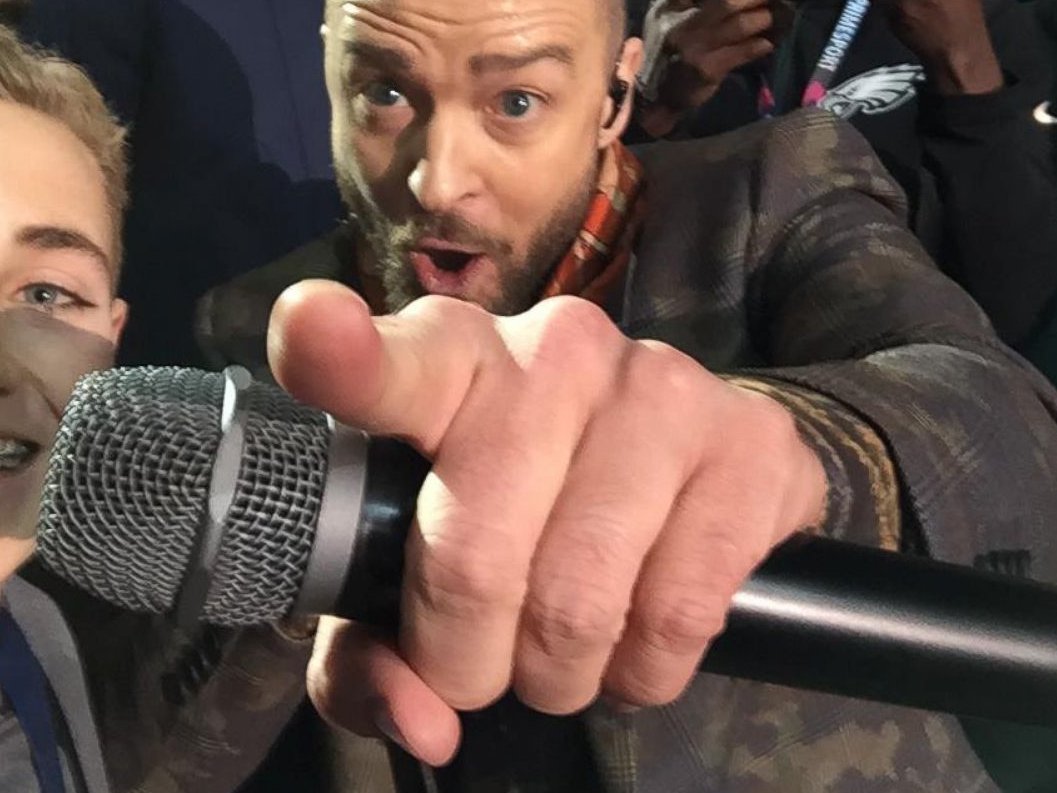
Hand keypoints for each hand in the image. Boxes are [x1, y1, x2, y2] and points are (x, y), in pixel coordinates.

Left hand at [268, 281, 825, 764]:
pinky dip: (645, 670)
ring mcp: (657, 388)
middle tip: (482, 664)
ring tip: (561, 649)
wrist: (698, 452)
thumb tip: (421, 723)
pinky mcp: (746, 444)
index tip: (310, 333)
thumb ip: (373, 647)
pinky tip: (636, 638)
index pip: (391, 358)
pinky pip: (677, 617)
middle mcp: (552, 351)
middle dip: (467, 657)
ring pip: (577, 604)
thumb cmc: (524, 508)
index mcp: (449, 360)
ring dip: (560, 674)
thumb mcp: (421, 568)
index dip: (341, 352)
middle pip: (473, 558)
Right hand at [637, 0, 790, 137]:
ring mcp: (694, 49)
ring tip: (782, 12)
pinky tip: (769, 40)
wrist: (653, 97)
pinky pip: (744, 51)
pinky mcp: (707, 70)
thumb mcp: (665, 20)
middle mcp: (678, 25)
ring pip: (740, 25)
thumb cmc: (665, 51)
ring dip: (766, 17)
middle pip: (726, 1)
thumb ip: (688, 0)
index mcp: (666, 7)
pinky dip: (761, 44)